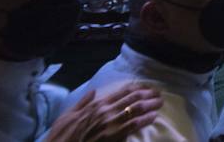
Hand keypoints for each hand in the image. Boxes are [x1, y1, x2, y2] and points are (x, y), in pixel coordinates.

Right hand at [44, 83, 162, 141]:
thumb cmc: (63, 134)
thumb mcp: (69, 114)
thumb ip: (83, 102)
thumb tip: (93, 91)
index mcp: (97, 104)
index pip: (122, 92)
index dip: (137, 88)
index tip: (147, 87)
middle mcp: (106, 110)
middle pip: (133, 98)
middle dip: (148, 94)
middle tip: (158, 93)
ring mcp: (111, 123)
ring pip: (136, 109)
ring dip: (150, 104)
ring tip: (160, 102)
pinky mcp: (114, 135)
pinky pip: (134, 125)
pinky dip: (145, 119)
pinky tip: (154, 116)